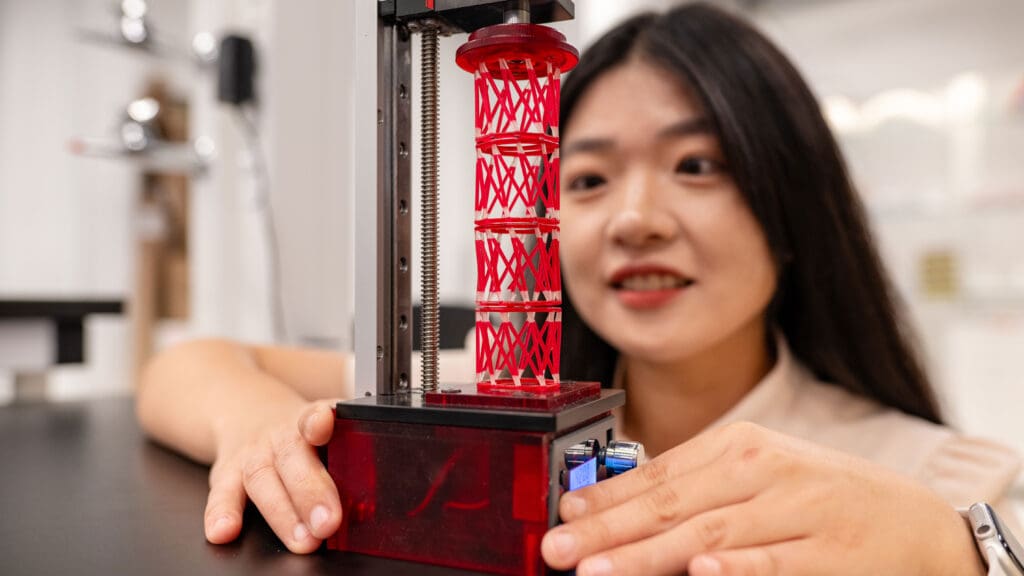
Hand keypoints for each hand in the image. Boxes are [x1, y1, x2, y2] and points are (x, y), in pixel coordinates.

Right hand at [202, 399, 342, 552]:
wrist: (249, 412)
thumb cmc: (302, 434)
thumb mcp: (329, 433)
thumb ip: (349, 459)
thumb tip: (374, 501)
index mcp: (313, 420)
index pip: (316, 415)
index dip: (319, 421)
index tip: (323, 425)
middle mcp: (280, 434)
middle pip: (292, 455)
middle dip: (310, 491)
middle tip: (329, 522)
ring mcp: (252, 453)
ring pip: (261, 477)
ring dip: (281, 512)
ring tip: (301, 540)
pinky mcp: (226, 472)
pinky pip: (222, 491)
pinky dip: (222, 513)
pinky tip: (224, 531)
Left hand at [542, 422, 984, 575]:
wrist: (917, 523)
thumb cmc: (823, 499)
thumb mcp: (761, 475)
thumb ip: (698, 486)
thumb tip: (621, 507)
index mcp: (741, 445)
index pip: (659, 473)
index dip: (607, 498)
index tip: (563, 517)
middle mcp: (764, 469)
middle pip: (672, 503)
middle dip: (609, 530)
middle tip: (559, 551)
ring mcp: (798, 510)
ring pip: (710, 533)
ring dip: (649, 555)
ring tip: (599, 571)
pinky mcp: (830, 554)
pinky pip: (774, 562)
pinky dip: (737, 567)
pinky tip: (699, 571)